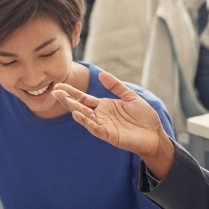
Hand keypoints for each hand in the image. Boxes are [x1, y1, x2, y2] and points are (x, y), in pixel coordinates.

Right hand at [53, 70, 173, 174]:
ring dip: (73, 107)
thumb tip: (101, 73)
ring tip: (62, 98)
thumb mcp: (130, 97)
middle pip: (80, 105)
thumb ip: (116, 86)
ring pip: (84, 116)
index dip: (71, 92)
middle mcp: (101, 116)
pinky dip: (85, 121)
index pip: (83, 98)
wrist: (155, 135)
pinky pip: (94, 128)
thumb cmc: (144, 118)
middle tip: (54, 91)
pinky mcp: (109, 135)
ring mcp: (103, 125)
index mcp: (104, 106)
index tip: (59, 85)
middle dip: (67, 99)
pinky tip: (77, 114)